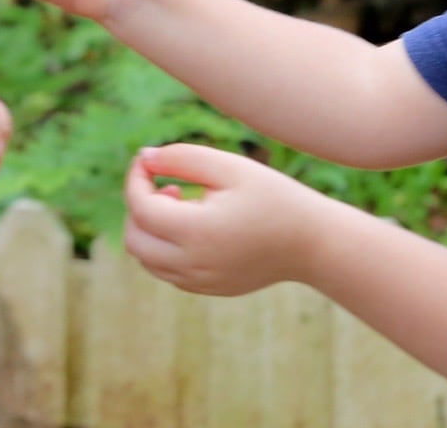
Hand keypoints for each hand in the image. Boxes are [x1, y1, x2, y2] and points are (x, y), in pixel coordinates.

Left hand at [123, 143, 326, 296]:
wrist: (311, 243)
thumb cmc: (274, 197)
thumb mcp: (230, 167)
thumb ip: (182, 158)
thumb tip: (144, 158)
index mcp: (196, 232)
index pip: (140, 207)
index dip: (135, 178)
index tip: (147, 160)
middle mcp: (192, 264)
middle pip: (134, 239)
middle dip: (138, 207)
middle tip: (170, 185)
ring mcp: (199, 282)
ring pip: (147, 259)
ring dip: (150, 229)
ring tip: (183, 203)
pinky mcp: (208, 289)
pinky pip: (167, 271)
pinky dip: (165, 247)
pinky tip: (195, 225)